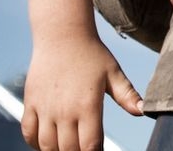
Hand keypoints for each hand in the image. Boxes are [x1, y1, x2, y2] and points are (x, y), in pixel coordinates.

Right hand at [21, 35, 141, 150]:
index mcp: (88, 105)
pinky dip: (35, 143)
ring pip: (47, 145)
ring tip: (67, 148)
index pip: (90, 145)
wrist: (63, 34)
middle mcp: (65, 110)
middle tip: (83, 149)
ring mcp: (45, 107)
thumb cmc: (92, 53)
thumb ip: (127, 95)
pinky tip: (47, 143)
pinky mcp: (31, 102)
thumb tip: (143, 111)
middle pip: (68, 149)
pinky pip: (29, 133)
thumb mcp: (113, 73)